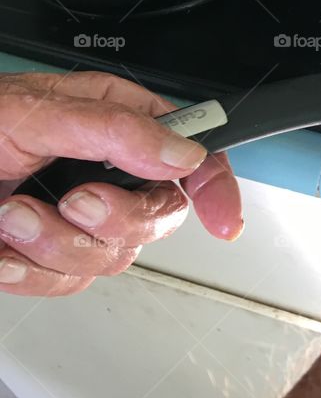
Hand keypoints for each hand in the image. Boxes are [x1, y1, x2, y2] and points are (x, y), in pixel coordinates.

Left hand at [0, 72, 242, 296]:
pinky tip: (2, 248)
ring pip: (110, 259)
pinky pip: (64, 284)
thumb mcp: (35, 113)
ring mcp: (80, 219)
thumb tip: (181, 153)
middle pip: (159, 218)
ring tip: (10, 215)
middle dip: (113, 219)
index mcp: (121, 125)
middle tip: (72, 200)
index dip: (216, 189)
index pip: (193, 158)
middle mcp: (109, 173)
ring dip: (55, 244)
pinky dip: (27, 272)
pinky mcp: (48, 257)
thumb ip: (114, 130)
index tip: (222, 220)